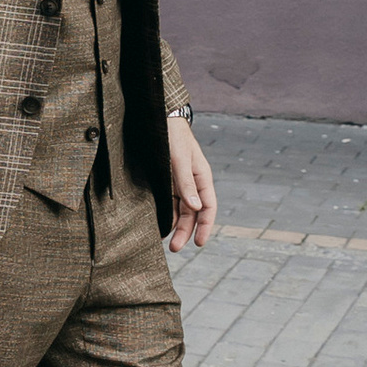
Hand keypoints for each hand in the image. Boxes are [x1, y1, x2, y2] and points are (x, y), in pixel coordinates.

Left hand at [166, 113, 216, 252]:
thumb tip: (196, 208)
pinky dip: (166, 215)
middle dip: (186, 231)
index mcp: (202, 177)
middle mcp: (192, 182)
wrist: (158, 117)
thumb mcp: (179, 159)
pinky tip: (159, 226)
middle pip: (193, 213)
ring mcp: (179, 182)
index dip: (205, 226)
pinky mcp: (166, 181)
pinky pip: (169, 202)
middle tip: (175, 248)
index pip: (209, 206)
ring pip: (181, 210)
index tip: (199, 243)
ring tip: (167, 242)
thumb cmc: (172, 135)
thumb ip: (186, 183)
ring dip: (175, 226)